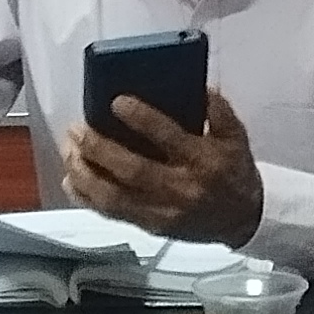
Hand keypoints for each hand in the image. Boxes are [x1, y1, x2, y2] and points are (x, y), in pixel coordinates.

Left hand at [60, 88, 262, 245]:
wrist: (243, 219)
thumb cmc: (234, 172)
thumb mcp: (235, 136)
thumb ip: (217, 110)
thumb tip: (195, 86)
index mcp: (203, 160)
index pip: (168, 138)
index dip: (140, 120)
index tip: (116, 102)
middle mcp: (181, 188)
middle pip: (132, 170)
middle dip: (99, 148)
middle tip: (78, 129)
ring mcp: (163, 211)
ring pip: (115, 196)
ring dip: (86, 174)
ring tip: (69, 151)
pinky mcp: (151, 226)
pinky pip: (113, 213)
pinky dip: (87, 198)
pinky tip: (71, 180)